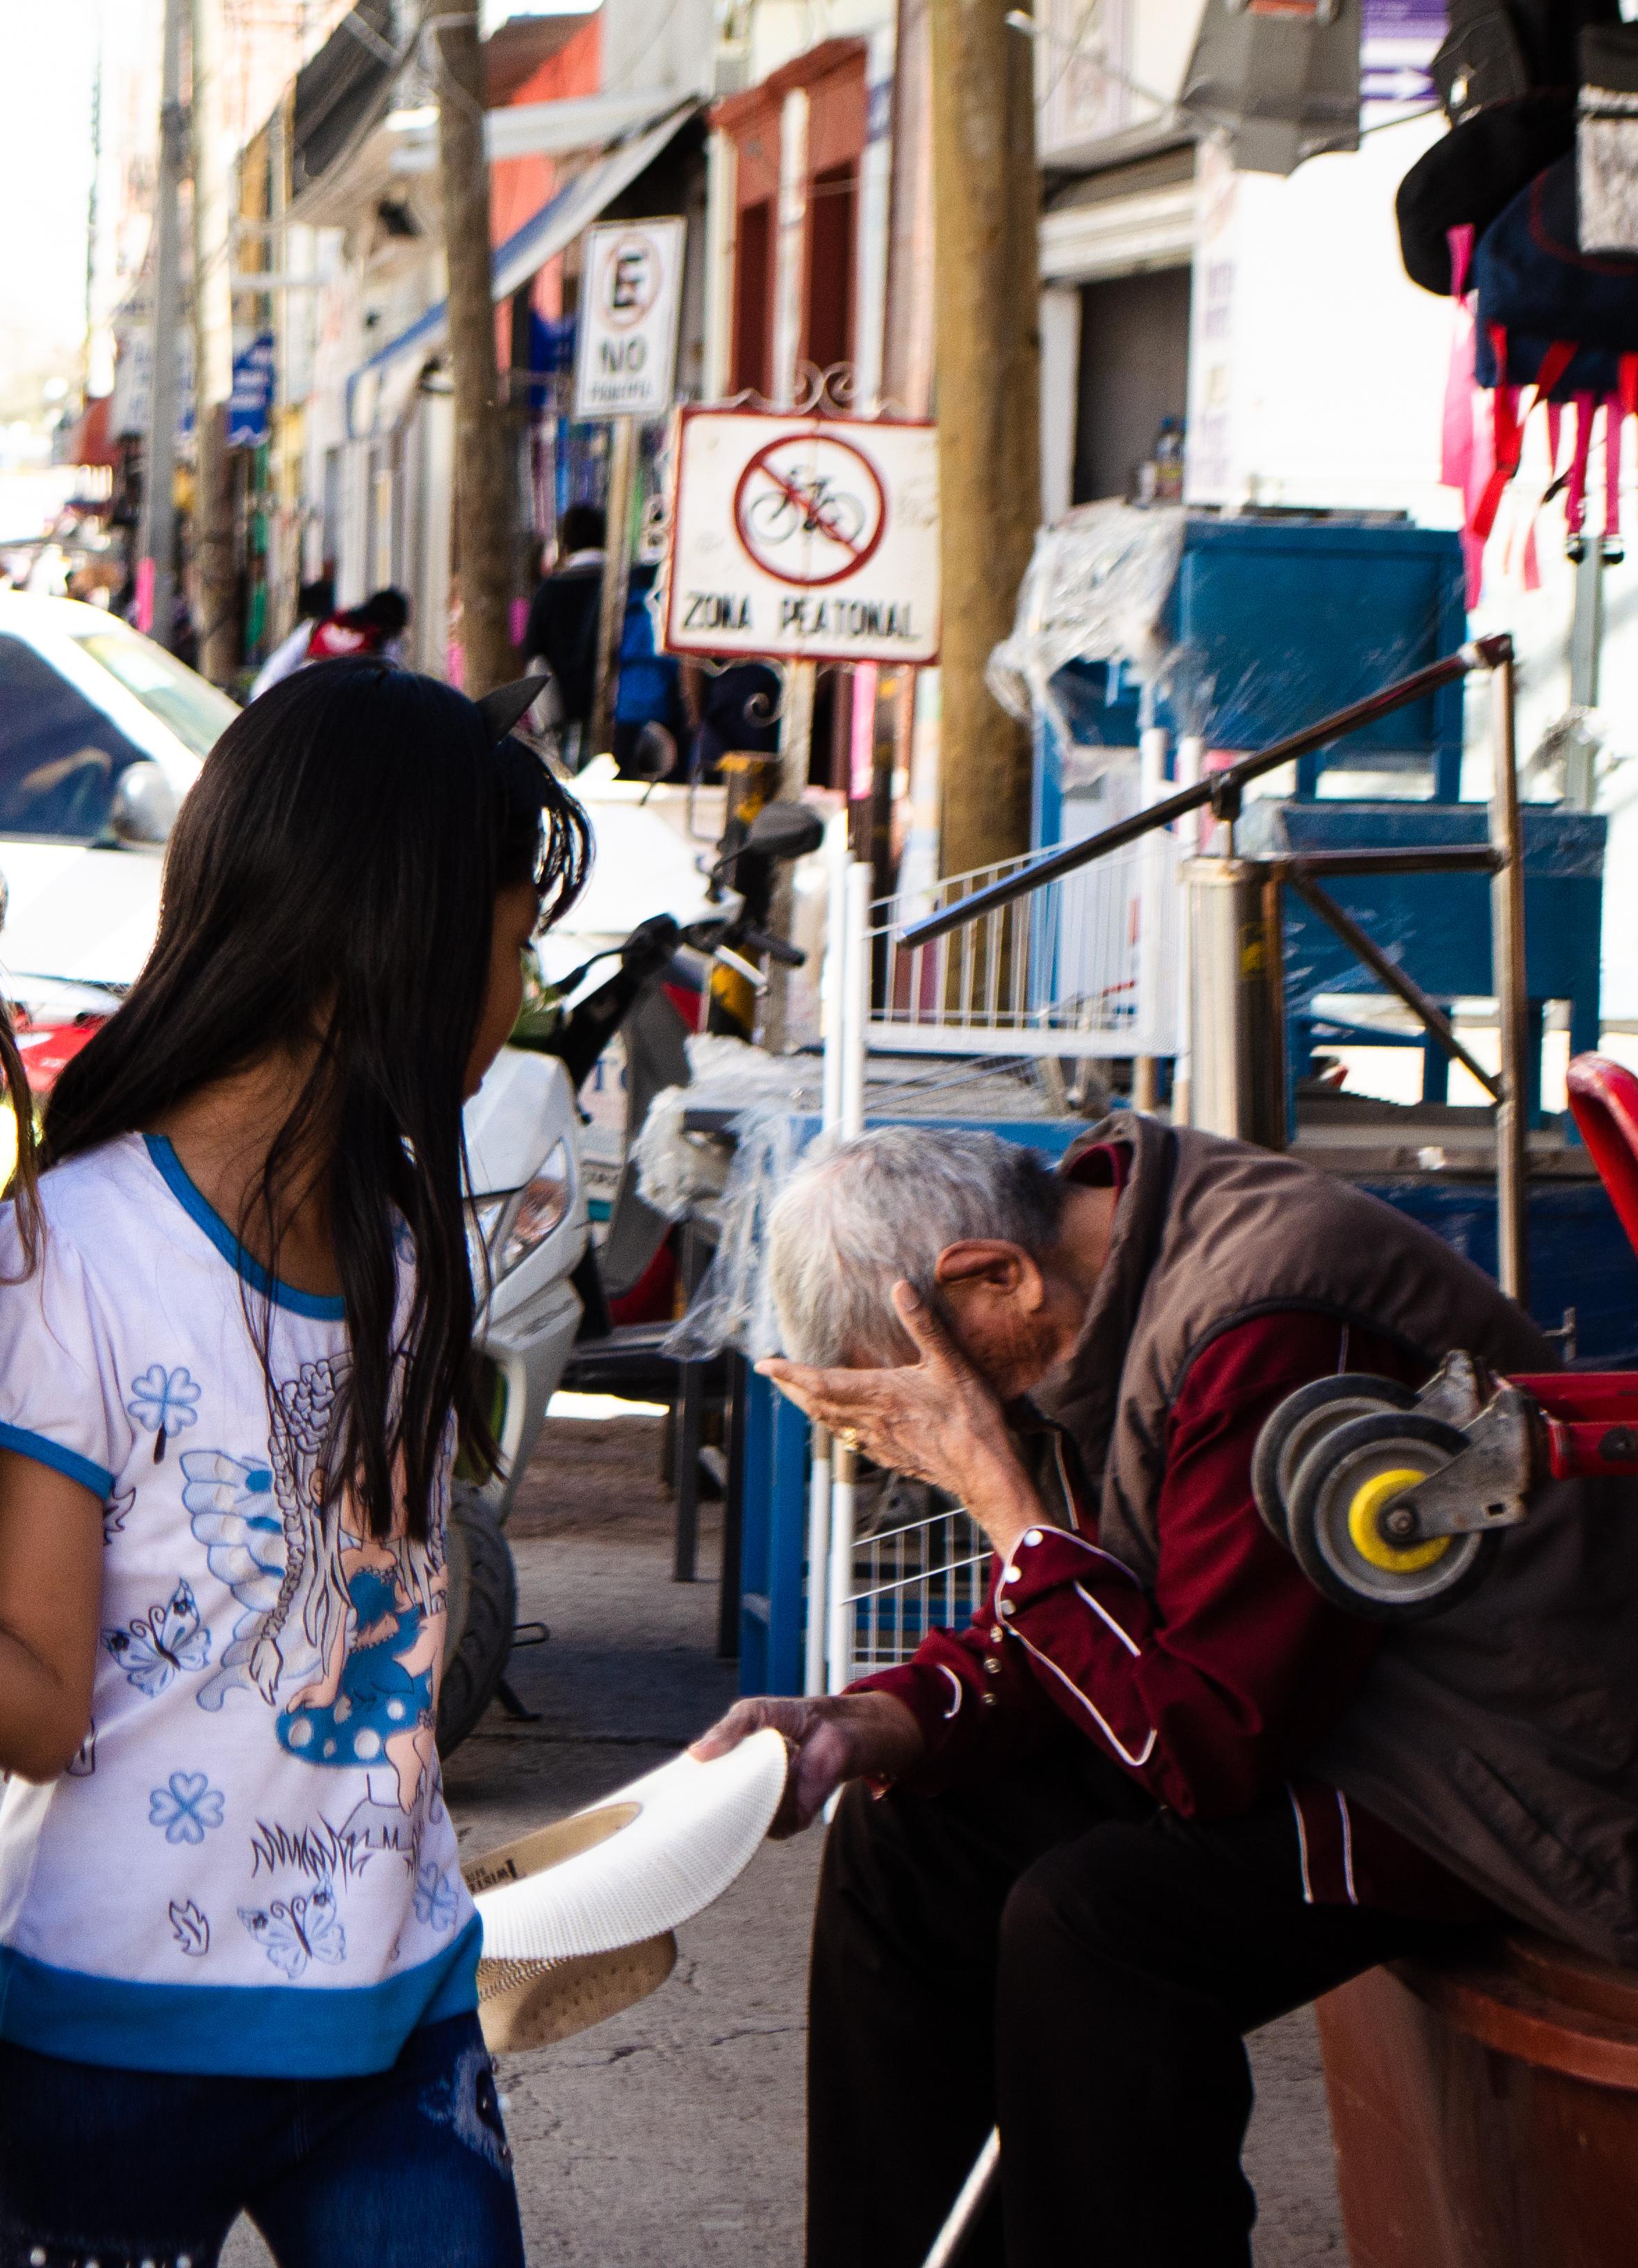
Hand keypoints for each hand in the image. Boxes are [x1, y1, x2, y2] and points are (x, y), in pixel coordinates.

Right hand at [690, 1691, 924, 1836]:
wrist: (838, 1725)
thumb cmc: (793, 1719)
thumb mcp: (752, 1714)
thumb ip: (726, 1731)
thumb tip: (696, 1753)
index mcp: (734, 1777)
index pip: (703, 1797)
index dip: (684, 1798)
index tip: (659, 1800)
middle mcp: (749, 1800)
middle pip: (717, 1819)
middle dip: (701, 1809)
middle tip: (681, 1800)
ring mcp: (769, 1813)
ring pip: (744, 1818)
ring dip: (746, 1791)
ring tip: (760, 1759)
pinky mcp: (792, 1820)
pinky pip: (770, 1821)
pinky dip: (770, 1798)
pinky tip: (778, 1771)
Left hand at [757, 1282, 1041, 1554]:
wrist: (984, 1472)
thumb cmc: (970, 1418)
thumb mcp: (950, 1363)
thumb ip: (922, 1325)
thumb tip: (900, 1287)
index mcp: (878, 1394)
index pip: (819, 1382)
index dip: (788, 1373)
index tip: (764, 1364)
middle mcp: (870, 1421)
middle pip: (816, 1405)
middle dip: (791, 1389)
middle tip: (772, 1375)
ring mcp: (878, 1444)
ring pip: (830, 1424)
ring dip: (809, 1408)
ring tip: (799, 1394)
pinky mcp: (891, 1458)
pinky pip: (851, 1441)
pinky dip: (835, 1426)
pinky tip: (842, 1424)